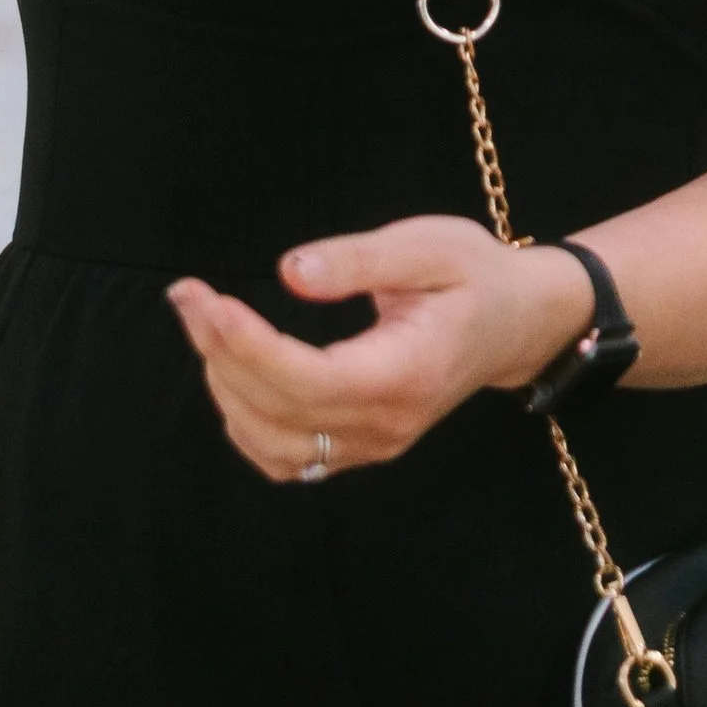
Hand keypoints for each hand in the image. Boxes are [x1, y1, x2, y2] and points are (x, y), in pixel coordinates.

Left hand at [167, 221, 598, 482]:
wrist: (518, 323)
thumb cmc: (476, 275)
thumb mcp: (428, 247)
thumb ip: (358, 259)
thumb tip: (288, 273)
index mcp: (404, 374)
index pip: (305, 379)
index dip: (245, 346)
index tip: (205, 300)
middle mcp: (387, 424)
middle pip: (278, 412)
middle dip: (219, 353)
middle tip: (187, 294)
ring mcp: (375, 444)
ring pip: (273, 445)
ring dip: (226, 389)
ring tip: (205, 325)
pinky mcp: (363, 447)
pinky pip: (288, 459)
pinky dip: (247, 424)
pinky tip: (231, 373)